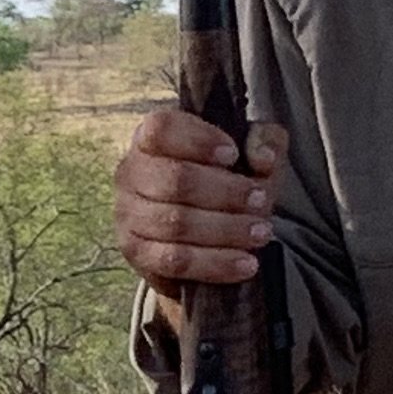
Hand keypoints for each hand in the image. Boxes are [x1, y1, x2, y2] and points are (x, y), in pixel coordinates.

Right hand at [114, 108, 288, 286]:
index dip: (198, 140)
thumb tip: (262, 158)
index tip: (232, 155)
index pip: (162, 129)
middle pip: (175, 179)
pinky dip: (214, 263)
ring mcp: (128, 214)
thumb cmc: (224, 182)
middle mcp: (131, 172)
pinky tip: (244, 263)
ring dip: (225, 230)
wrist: (204, 235)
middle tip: (260, 201)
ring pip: (175, 223)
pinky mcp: (136, 252)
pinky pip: (174, 260)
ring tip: (260, 233)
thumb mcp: (251, 153)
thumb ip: (264, 141)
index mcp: (151, 138)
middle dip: (225, 193)